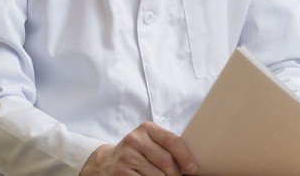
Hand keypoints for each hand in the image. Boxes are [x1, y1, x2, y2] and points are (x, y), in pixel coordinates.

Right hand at [80, 121, 197, 175]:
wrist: (105, 163)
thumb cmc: (136, 153)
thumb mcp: (148, 142)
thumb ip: (166, 146)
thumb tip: (190, 161)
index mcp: (146, 128)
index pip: (172, 141)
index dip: (185, 156)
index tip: (193, 168)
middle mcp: (135, 140)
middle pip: (166, 161)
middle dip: (177, 173)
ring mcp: (127, 157)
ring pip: (158, 175)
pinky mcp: (121, 173)